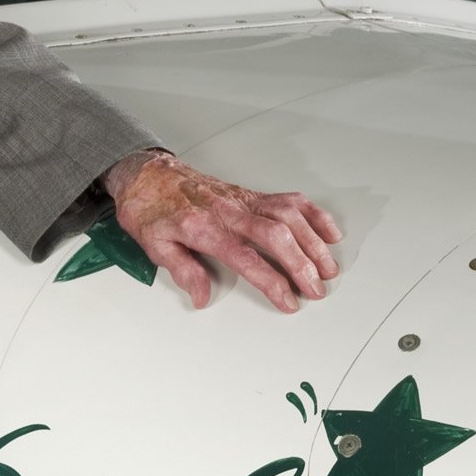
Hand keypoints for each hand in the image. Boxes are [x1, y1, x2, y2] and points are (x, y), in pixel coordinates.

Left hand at [110, 150, 342, 314]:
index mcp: (205, 229)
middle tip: (316, 289)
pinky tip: (327, 231)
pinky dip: (312, 214)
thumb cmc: (151, 209)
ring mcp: (245, 200)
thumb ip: (183, 271)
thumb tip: (202, 297)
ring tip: (328, 267)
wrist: (147, 174)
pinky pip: (289, 200)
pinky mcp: (252, 194)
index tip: (288, 300)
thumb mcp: (155, 246)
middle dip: (302, 264)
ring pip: (289, 215)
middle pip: (276, 235)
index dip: (272, 281)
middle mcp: (230, 212)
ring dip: (313, 241)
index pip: (247, 258)